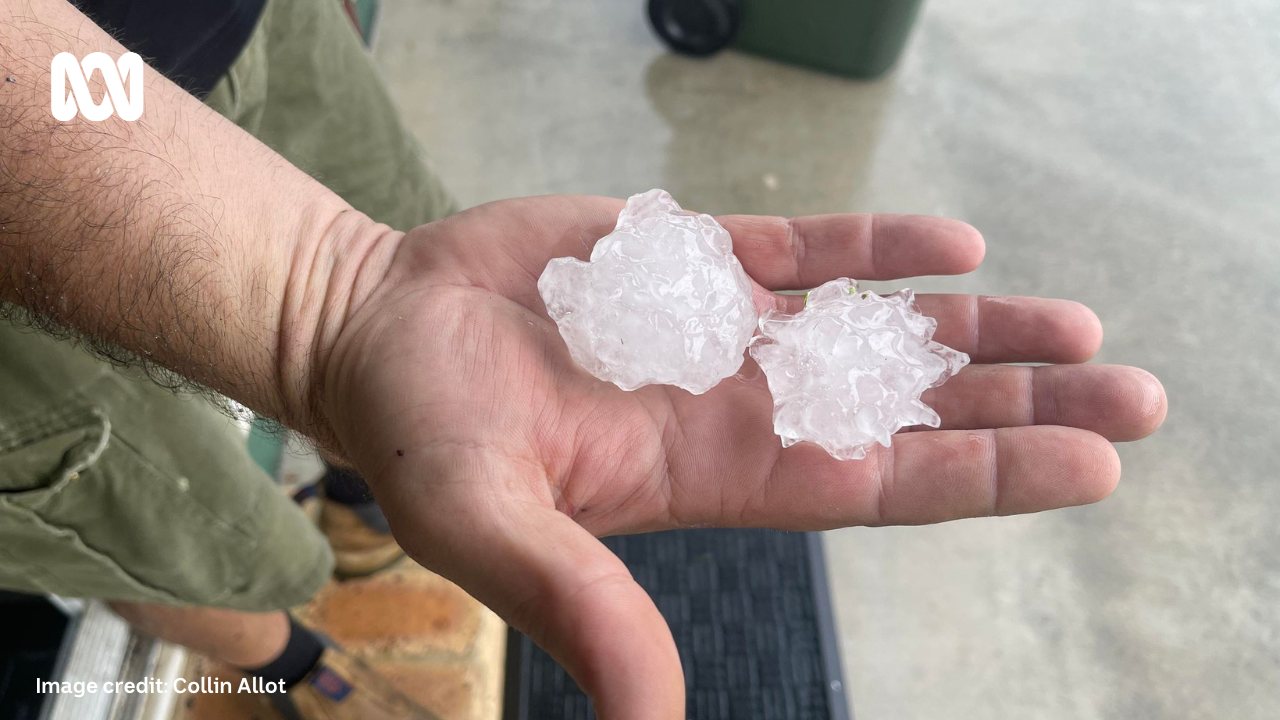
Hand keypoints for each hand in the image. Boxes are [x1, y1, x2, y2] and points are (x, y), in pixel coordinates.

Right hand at [320, 196, 1165, 719]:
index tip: (1089, 460)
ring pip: (873, 330)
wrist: (379, 333)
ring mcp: (720, 331)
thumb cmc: (421, 435)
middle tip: (1132, 391)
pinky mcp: (690, 260)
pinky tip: (952, 247)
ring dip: (972, 327)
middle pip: (906, 409)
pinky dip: (875, 247)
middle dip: (1017, 401)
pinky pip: (803, 251)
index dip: (983, 472)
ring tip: (1074, 324)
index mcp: (712, 473)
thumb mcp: (491, 526)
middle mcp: (739, 406)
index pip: (878, 482)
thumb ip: (579, 608)